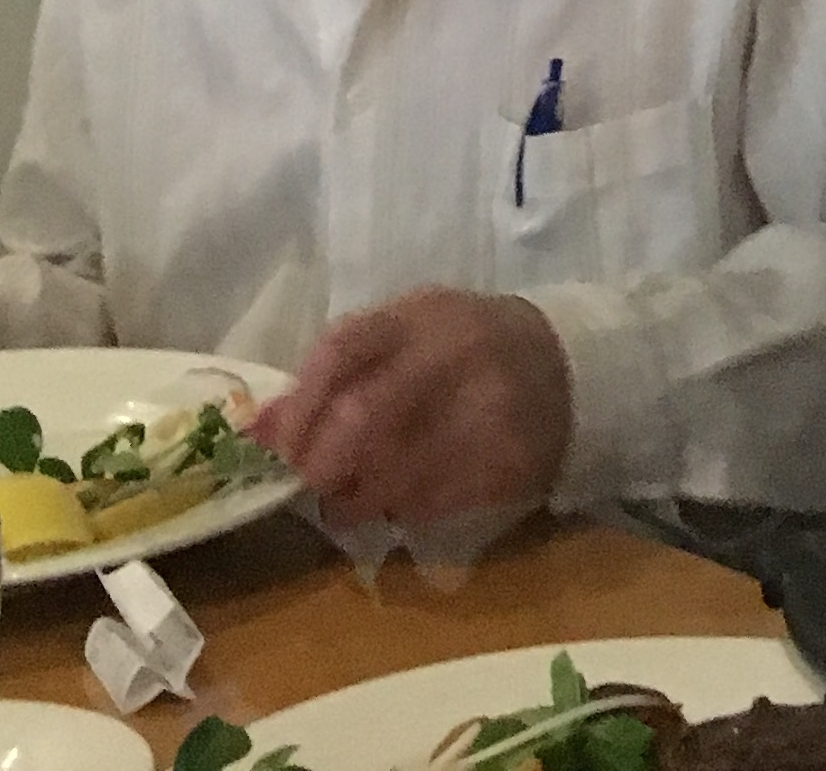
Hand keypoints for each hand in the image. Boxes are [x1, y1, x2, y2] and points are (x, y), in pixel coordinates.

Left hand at [255, 288, 568, 527]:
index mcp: (418, 315)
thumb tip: (257, 429)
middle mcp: (452, 353)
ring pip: (396, 471)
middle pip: (365, 415)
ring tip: (348, 503)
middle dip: (323, 462)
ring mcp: (485, 408)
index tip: (275, 446)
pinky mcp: (507, 459)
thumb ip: (338, 375)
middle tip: (309, 484)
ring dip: (356, 500)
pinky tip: (401, 502)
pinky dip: (402, 510)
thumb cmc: (464, 349)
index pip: (342, 348)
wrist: (567, 367)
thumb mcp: (407, 338)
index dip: (299, 403)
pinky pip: (434, 501)